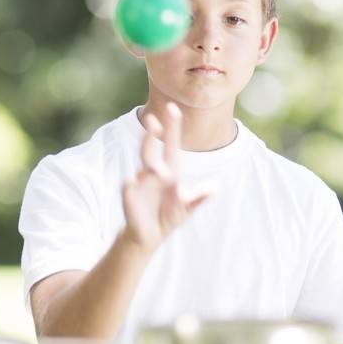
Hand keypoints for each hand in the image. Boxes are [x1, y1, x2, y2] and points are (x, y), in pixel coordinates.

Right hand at [120, 103, 213, 253]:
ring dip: (147, 162)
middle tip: (153, 121)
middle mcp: (153, 174)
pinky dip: (130, 188)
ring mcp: (140, 186)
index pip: (170, 145)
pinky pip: (129, 192)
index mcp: (169, 171)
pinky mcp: (131, 201)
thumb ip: (198, 198)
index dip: (171, 128)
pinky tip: (130, 182)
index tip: (173, 108)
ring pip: (143, 170)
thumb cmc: (168, 215)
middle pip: (151, 151)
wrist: (150, 236)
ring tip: (153, 155)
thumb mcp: (187, 207)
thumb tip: (213, 188)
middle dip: (151, 138)